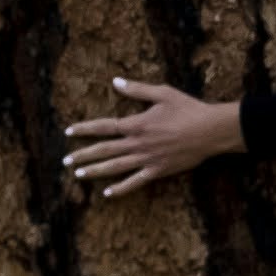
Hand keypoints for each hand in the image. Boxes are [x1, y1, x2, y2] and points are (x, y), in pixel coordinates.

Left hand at [61, 75, 242, 194]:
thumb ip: (137, 89)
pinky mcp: (158, 171)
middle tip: (66, 160)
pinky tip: (107, 193)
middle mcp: (137, 143)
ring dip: (95, 171)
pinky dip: (120, 189)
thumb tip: (115, 81)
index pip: (104, 126)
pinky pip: (135, 182)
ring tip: (78, 175)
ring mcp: (147, 159)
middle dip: (83, 154)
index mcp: (136, 123)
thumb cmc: (188, 109)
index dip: (84, 129)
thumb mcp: (162, 93)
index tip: (68, 131)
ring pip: (115, 167)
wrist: (210, 131)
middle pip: (104, 150)